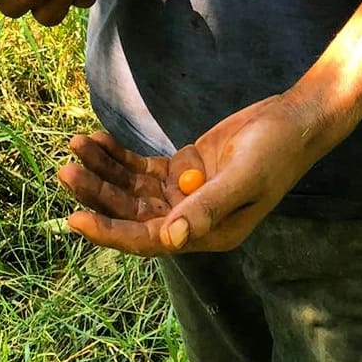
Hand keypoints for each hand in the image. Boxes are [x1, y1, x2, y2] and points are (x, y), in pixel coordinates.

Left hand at [64, 95, 321, 254]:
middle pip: (133, 213)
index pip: (149, 240)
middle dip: (99, 193)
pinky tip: (100, 140)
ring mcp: (185, 193)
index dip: (111, 232)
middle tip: (68, 170)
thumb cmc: (275, 152)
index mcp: (207, 234)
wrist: (293, 121)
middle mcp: (191, 219)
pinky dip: (120, 155)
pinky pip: (142, 168)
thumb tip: (170, 240)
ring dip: (104, 170)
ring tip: (77, 145)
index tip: (75, 218)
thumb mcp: (243, 179)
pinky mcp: (184, 168)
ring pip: (133, 189)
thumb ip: (207, 208)